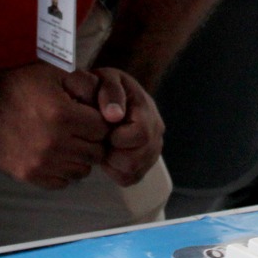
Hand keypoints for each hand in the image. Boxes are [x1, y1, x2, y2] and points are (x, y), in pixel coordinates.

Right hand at [0, 63, 109, 189]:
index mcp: (64, 115)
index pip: (103, 129)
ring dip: (80, 158)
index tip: (89, 117)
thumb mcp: (53, 73)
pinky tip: (55, 156)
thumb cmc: (20, 86)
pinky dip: (63, 171)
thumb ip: (85, 84)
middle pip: (96, 152)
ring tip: (67, 144)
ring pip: (82, 170)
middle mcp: (55, 142)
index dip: (100, 122)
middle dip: (93, 141)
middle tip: (81, 132)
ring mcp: (42, 162)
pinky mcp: (29, 174)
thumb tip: (109, 103)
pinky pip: (62, 182)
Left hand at [65, 66, 164, 187]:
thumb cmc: (105, 87)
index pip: (141, 135)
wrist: (112, 94)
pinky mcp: (145, 162)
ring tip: (104, 146)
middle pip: (137, 159)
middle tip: (101, 141)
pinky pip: (131, 178)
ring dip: (113, 163)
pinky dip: (116, 171)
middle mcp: (156, 130)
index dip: (118, 138)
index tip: (104, 130)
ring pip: (134, 171)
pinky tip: (109, 155)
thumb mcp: (105, 79)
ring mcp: (153, 148)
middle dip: (113, 153)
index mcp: (147, 109)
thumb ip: (110, 92)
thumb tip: (114, 115)